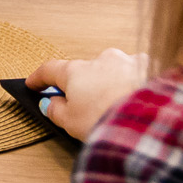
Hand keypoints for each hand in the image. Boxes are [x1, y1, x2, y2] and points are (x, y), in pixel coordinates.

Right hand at [27, 48, 149, 144]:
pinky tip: (136, 101)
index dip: (39, 78)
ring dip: (110, 84)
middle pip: (84, 71)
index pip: (50, 69)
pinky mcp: (150, 68)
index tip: (33, 84)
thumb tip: (51, 104)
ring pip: (112, 71)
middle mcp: (101, 59)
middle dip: (83, 86)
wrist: (149, 122)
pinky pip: (136, 74)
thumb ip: (56, 111)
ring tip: (116, 107)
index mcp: (76, 71)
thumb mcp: (71, 123)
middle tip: (82, 106)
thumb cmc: (108, 120)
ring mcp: (126, 61)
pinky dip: (133, 85)